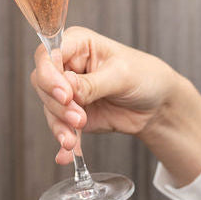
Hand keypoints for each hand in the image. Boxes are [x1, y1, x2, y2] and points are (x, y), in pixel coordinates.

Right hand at [29, 27, 200, 185]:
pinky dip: (63, 140)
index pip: (48, 54)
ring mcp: (68, 91)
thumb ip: (92, 83)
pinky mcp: (72, 114)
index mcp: (78, 44)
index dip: (50, 75)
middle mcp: (68, 66)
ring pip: (49, 107)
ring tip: (74, 139)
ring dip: (60, 125)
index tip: (64, 95)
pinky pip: (60, 127)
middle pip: (43, 83)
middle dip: (58, 105)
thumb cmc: (145, 77)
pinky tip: (66, 155)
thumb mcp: (121, 75)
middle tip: (79, 118)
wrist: (158, 106)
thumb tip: (66, 87)